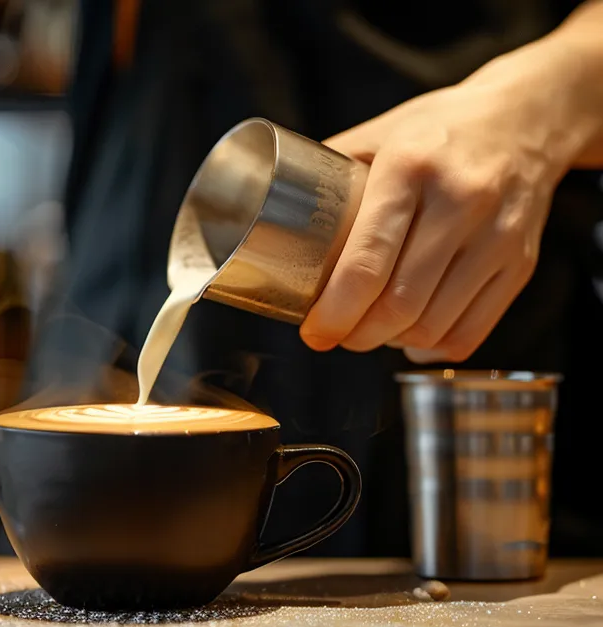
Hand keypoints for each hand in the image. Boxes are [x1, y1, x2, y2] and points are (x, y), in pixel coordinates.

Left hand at [299, 44, 599, 362]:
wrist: (526, 117)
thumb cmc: (437, 128)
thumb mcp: (377, 133)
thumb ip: (325, 171)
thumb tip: (262, 210)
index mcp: (410, 168)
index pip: (368, 260)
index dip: (335, 310)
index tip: (313, 331)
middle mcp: (461, 202)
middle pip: (400, 303)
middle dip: (357, 335)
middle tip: (335, 334)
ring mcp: (498, 236)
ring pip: (435, 324)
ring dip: (391, 342)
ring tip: (368, 332)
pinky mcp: (520, 262)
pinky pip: (473, 330)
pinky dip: (433, 346)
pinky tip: (411, 334)